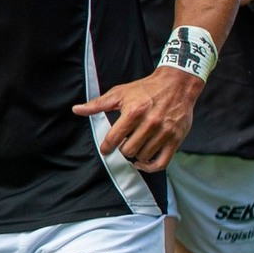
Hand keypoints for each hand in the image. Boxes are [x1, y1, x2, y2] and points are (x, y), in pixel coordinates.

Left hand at [72, 65, 201, 170]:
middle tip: (122, 143)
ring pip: (143, 156)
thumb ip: (97, 104)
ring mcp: (165, 132)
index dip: (106, 146)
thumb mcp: (119, 93)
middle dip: (122, 149)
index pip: (114, 138)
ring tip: (134, 145)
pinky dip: (150, 167)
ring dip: (136, 154)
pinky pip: (162, 163)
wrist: (177, 85)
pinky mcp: (176, 139)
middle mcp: (150, 123)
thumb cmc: (145, 89)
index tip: (105, 149)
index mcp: (134, 112)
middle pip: (128, 150)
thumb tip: (76, 109)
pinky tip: (142, 162)